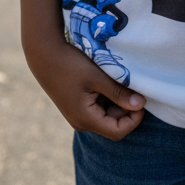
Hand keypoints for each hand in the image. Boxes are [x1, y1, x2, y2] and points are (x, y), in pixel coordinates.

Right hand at [26, 36, 146, 140]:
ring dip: (117, 101)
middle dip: (126, 108)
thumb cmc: (70, 64)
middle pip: (113, 123)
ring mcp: (78, 114)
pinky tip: (108, 80)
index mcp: (85, 119)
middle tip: (133, 85)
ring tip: (119, 80)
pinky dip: (107, 97)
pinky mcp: (77, 105)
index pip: (118, 131)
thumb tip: (141, 104)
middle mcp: (81, 121)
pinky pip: (98, 107)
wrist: (43, 53)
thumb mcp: (97, 77)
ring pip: (106, 115)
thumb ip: (119, 92)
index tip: (141, 98)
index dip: (134, 118)